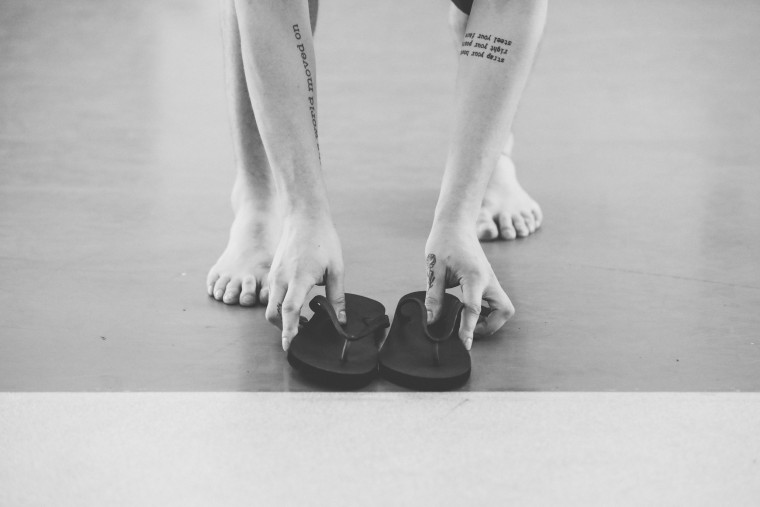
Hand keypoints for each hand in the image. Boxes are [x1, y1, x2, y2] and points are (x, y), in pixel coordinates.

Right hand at [264, 214, 345, 350]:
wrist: (305, 216)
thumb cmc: (323, 240)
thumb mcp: (336, 269)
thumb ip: (337, 297)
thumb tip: (341, 319)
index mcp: (299, 278)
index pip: (289, 311)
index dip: (289, 331)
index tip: (290, 345)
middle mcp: (281, 278)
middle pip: (272, 313)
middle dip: (281, 329)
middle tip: (298, 336)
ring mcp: (275, 274)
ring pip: (270, 304)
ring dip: (280, 317)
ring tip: (300, 321)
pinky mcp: (274, 270)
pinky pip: (272, 294)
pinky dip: (279, 305)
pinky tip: (296, 304)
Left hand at [424, 222, 514, 349]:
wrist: (456, 223)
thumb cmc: (444, 243)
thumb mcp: (435, 270)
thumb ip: (434, 297)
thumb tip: (431, 321)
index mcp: (474, 276)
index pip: (474, 309)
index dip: (469, 329)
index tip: (465, 344)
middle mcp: (488, 279)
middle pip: (503, 311)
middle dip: (490, 326)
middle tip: (469, 329)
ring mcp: (491, 279)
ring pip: (504, 307)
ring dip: (491, 319)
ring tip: (469, 321)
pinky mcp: (489, 280)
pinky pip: (496, 301)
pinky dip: (488, 311)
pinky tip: (470, 310)